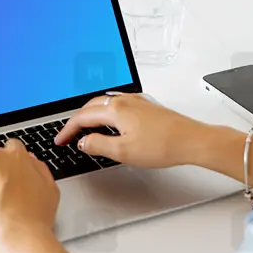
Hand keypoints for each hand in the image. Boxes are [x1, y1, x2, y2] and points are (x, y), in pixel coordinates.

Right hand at [54, 92, 206, 169]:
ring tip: (85, 129)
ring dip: (90, 115)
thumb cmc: (163, 145)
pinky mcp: (145, 106)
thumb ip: (98, 145)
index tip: (60, 140)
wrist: (191, 140)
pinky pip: (117, 105)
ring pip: (104, 104)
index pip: (82, 117)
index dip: (68, 130)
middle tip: (68, 135)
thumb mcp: (124, 152)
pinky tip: (110, 124)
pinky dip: (105, 113)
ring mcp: (136, 101)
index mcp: (115, 110)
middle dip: (77, 121)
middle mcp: (124, 101)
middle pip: (91, 107)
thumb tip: (83, 142)